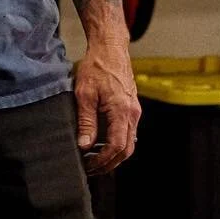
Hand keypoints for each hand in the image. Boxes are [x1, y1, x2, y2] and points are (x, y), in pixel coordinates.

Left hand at [74, 38, 139, 175]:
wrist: (111, 48)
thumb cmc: (97, 68)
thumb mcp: (84, 94)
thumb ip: (86, 122)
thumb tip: (84, 146)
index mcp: (122, 112)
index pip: (116, 147)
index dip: (103, 160)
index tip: (88, 166)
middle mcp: (133, 114)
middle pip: (126, 150)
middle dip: (109, 164)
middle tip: (91, 170)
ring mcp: (134, 111)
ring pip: (129, 143)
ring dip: (114, 155)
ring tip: (94, 161)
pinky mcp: (131, 108)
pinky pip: (128, 133)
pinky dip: (117, 144)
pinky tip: (101, 145)